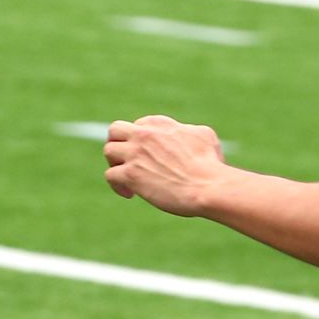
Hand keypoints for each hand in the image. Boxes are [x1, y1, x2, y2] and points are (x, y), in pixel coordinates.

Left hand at [103, 115, 225, 215]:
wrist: (207, 185)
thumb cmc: (210, 164)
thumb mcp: (204, 135)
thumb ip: (187, 131)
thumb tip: (183, 134)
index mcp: (160, 124)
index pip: (139, 125)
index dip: (141, 140)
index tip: (147, 155)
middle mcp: (144, 134)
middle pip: (115, 130)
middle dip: (117, 143)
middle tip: (124, 160)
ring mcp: (136, 153)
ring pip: (109, 150)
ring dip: (115, 164)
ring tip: (127, 178)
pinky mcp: (131, 174)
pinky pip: (111, 175)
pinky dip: (117, 186)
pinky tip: (130, 194)